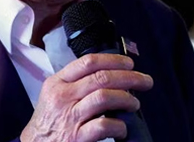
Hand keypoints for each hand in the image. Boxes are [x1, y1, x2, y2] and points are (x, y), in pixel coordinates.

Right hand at [21, 54, 153, 141]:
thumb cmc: (49, 121)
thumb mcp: (54, 95)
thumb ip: (76, 83)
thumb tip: (111, 73)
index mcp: (57, 83)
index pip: (88, 62)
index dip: (113, 60)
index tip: (130, 64)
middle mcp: (62, 97)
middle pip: (101, 78)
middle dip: (129, 77)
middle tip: (145, 81)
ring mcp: (69, 117)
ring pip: (104, 97)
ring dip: (126, 99)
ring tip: (134, 103)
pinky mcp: (76, 138)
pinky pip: (104, 126)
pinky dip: (119, 125)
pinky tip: (122, 128)